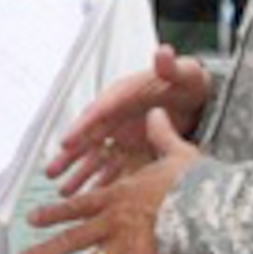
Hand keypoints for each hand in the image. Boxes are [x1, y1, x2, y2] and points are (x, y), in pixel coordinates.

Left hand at [20, 111, 200, 253]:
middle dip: (45, 251)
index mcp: (119, 196)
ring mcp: (126, 246)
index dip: (53, 212)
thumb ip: (161, 135)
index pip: (78, 204)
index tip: (32, 219)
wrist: (212, 206)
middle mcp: (115, 221)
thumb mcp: (177, 152)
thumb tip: (157, 112)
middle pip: (73, 237)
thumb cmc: (196, 181)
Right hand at [46, 46, 209, 195]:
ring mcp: (124, 135)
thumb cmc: (188, 83)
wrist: (201, 99)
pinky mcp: (133, 150)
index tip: (66, 141)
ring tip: (63, 191)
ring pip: (96, 157)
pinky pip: (113, 169)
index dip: (82, 128)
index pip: (99, 112)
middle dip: (70, 156)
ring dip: (80, 174)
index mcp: (124, 95)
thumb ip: (171, 67)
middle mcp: (118, 116)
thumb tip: (164, 54)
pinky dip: (101, 183)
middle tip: (51, 170)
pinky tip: (90, 199)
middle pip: (89, 137)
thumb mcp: (184, 73)